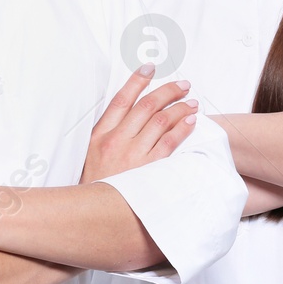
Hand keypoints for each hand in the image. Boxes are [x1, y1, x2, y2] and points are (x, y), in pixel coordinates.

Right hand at [82, 66, 199, 184]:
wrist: (92, 216)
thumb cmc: (93, 186)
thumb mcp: (90, 156)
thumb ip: (106, 136)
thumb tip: (126, 117)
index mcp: (100, 135)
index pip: (122, 100)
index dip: (137, 80)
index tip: (149, 67)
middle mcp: (116, 140)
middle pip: (146, 106)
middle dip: (167, 91)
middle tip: (183, 85)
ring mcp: (132, 155)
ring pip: (161, 121)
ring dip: (180, 108)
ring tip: (192, 103)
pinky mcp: (148, 170)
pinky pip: (169, 143)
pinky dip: (182, 129)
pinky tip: (191, 122)